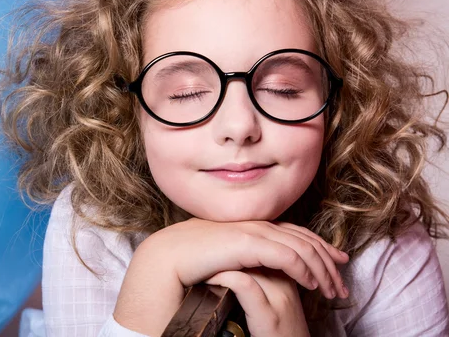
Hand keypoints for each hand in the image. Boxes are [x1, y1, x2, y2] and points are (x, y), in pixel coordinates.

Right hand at [114, 219, 348, 334]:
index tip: (336, 262)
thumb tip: (261, 264)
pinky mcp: (250, 242)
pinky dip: (304, 270)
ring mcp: (255, 231)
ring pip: (302, 249)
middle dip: (328, 262)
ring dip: (321, 271)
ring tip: (332, 292)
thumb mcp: (230, 255)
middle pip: (306, 240)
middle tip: (342, 283)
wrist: (173, 253)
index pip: (297, 234)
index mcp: (255, 224)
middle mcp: (259, 224)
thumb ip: (248, 255)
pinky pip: (287, 257)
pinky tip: (311, 285)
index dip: (320, 247)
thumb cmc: (196, 257)